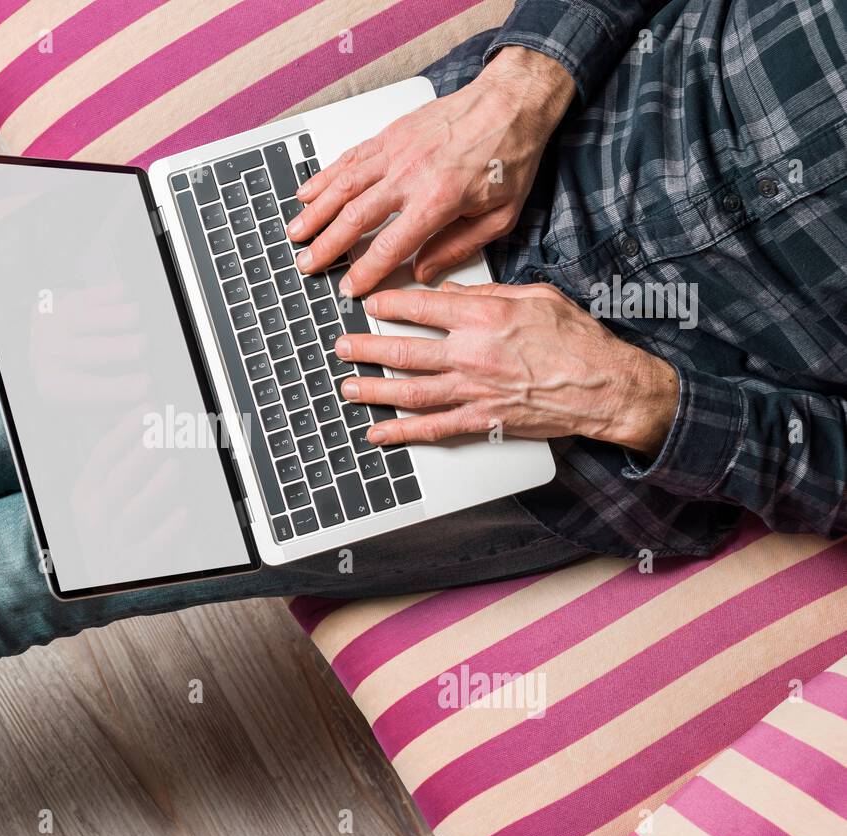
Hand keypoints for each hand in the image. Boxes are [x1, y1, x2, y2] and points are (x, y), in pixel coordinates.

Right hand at [288, 47, 574, 296]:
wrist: (512, 101)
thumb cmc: (510, 155)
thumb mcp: (500, 216)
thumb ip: (458, 247)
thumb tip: (423, 272)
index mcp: (439, 200)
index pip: (390, 246)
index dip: (364, 272)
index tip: (349, 288)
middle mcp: (410, 174)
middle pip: (355, 218)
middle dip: (326, 246)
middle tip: (307, 265)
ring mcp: (396, 151)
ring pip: (343, 186)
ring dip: (315, 213)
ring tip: (296, 234)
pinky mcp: (390, 134)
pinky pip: (349, 158)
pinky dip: (324, 176)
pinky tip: (307, 192)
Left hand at [335, 283, 679, 455]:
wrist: (606, 387)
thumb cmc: (578, 340)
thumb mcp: (537, 296)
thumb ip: (491, 293)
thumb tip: (456, 289)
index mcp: (484, 316)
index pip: (421, 305)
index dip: (388, 303)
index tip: (369, 302)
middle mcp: (471, 353)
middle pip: (403, 350)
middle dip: (365, 348)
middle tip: (342, 346)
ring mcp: (473, 391)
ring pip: (408, 390)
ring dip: (372, 389)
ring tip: (347, 386)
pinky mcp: (480, 420)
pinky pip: (431, 429)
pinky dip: (400, 433)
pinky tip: (377, 432)